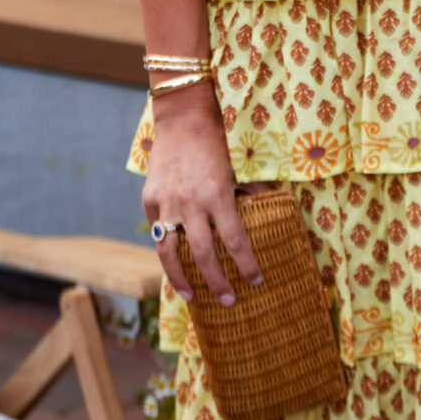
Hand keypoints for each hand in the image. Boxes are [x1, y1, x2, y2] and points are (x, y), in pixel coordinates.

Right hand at [141, 82, 262, 302]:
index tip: (256, 280)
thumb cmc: (215, 143)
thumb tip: (270, 213)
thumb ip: (249, 195)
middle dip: (218, 282)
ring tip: (193, 297)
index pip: (235, 240)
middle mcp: (191, 203)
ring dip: (182, 279)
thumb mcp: (237, 169)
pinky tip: (175, 266)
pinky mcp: (149, 200)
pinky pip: (157, 233)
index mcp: (218, 194)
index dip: (246, 263)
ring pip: (171, 254)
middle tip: (230, 300)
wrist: (182, 120)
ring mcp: (166, 203)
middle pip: (203, 255)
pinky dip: (166, 252)